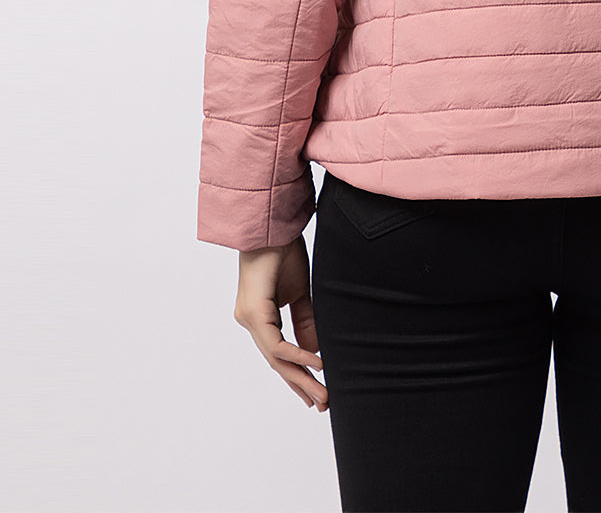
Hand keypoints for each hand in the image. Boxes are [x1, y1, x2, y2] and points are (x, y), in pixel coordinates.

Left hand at [233, 235, 327, 410]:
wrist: (272, 226)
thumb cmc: (284, 252)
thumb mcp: (301, 292)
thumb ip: (305, 323)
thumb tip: (316, 353)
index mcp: (259, 317)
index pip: (279, 354)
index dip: (298, 374)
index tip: (316, 391)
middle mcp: (250, 321)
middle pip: (277, 362)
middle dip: (301, 384)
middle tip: (322, 404)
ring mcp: (249, 319)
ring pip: (275, 358)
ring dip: (301, 377)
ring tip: (322, 394)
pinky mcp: (253, 313)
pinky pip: (276, 343)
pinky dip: (297, 355)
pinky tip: (316, 364)